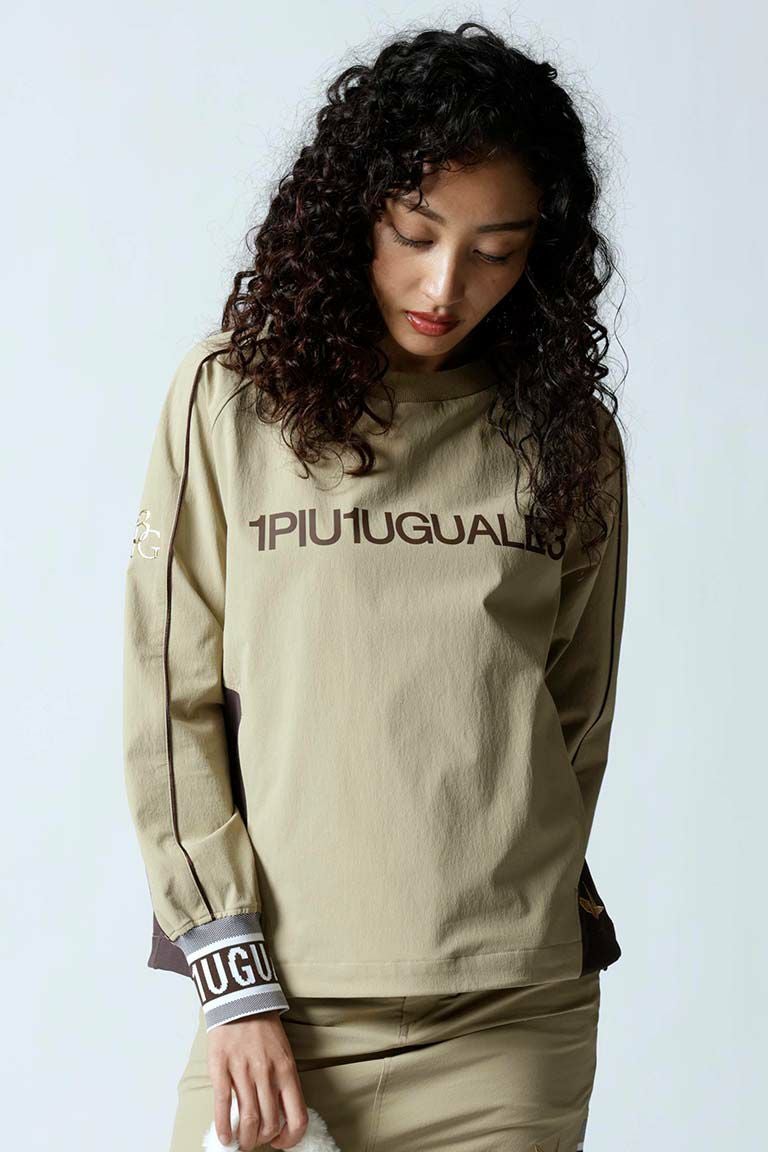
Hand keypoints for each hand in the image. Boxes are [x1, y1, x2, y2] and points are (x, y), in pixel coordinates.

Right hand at [207, 1010, 308, 1149]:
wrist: (241, 999)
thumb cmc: (263, 1028)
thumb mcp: (283, 1053)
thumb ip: (283, 1082)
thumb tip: (281, 1116)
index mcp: (287, 1070)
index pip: (297, 1117)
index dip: (290, 1139)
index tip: (280, 1143)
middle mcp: (267, 1073)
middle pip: (269, 1123)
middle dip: (262, 1140)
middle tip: (256, 1141)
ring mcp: (243, 1071)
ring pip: (248, 1119)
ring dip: (245, 1139)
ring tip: (241, 1143)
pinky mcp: (221, 1067)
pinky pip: (223, 1105)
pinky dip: (224, 1127)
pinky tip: (224, 1137)